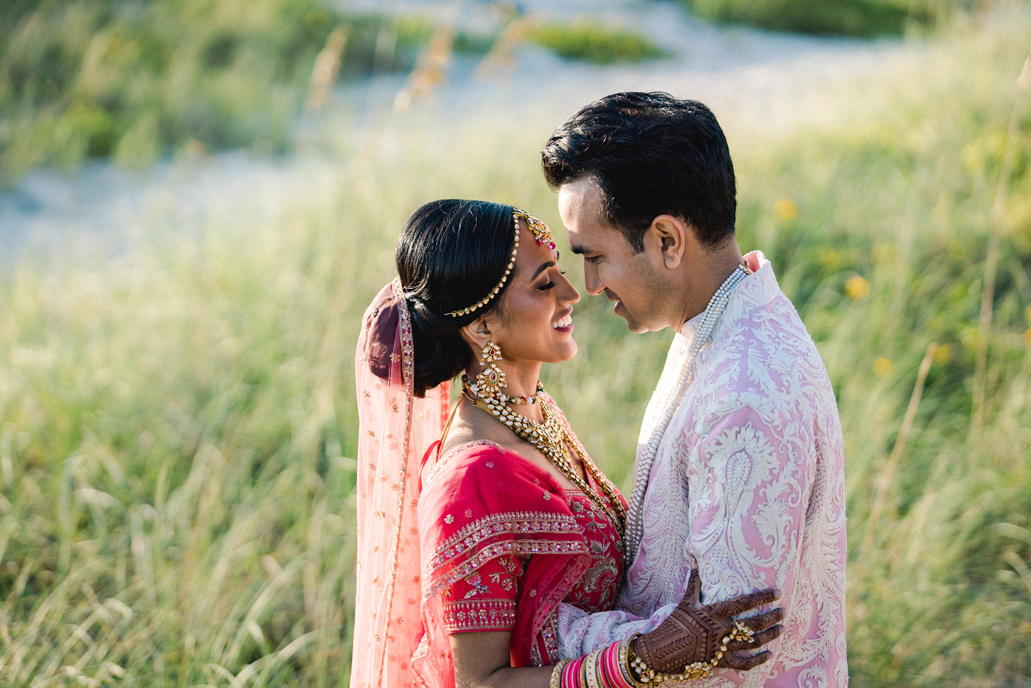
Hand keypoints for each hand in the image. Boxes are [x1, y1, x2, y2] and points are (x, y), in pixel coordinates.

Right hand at [632, 570, 783, 672]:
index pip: (743, 602)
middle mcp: (721, 629)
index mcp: (713, 612)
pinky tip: (769, 655)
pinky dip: (758, 659)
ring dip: (770, 635)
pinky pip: (744, 663)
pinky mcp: (720, 662)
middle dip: (772, 617)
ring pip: (753, 642)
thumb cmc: (673, 623)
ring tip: (781, 628)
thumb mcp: (684, 601)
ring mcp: (722, 647)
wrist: (661, 651)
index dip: (762, 597)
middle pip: (753, 623)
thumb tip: (693, 558)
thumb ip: (694, 582)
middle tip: (784, 612)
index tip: (778, 593)